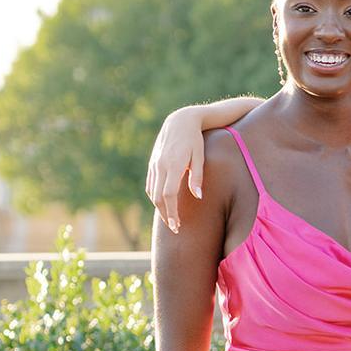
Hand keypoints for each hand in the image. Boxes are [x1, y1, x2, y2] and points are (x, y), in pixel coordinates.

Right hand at [145, 106, 206, 233]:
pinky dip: (156, 197)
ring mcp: (154, 164)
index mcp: (173, 165)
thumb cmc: (195, 140)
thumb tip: (198, 197)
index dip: (172, 212)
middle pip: (158, 197)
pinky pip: (151, 184)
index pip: (169, 195)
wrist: (180, 121)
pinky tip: (164, 204)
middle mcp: (160, 165)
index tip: (177, 225)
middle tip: (175, 228)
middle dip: (165, 215)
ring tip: (171, 219)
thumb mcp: (200, 157)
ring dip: (160, 208)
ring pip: (152, 192)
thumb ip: (198, 177)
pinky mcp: (153, 163)